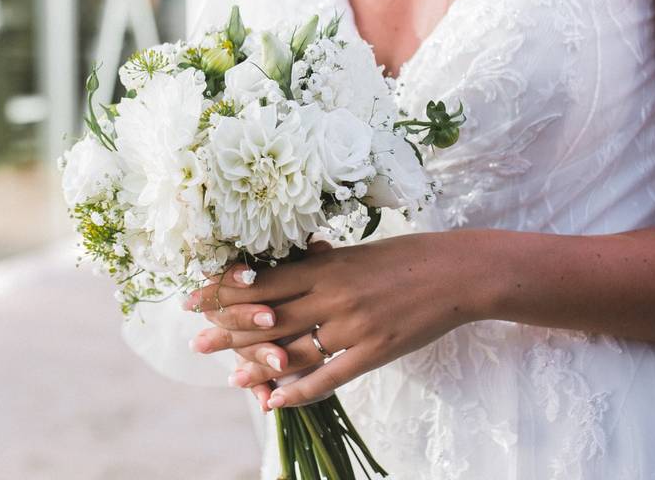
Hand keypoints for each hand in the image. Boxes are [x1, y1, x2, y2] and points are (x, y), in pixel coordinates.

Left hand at [185, 232, 487, 408]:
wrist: (458, 272)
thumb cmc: (408, 256)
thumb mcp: (360, 251)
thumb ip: (325, 261)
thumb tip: (299, 256)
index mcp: (326, 265)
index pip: (263, 281)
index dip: (225, 291)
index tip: (196, 298)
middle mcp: (332, 295)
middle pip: (267, 316)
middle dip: (228, 329)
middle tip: (198, 342)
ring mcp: (353, 326)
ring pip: (293, 350)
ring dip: (258, 365)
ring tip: (231, 376)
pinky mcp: (374, 352)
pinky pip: (329, 377)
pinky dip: (300, 392)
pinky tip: (277, 402)